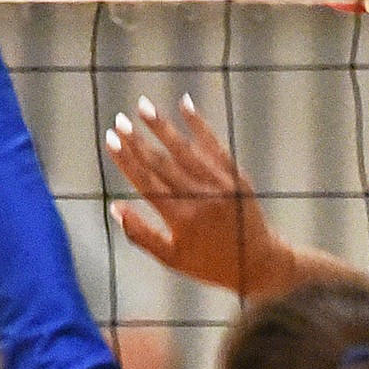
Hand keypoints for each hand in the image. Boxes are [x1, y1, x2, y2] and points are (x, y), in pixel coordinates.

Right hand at [106, 97, 295, 295]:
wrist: (258, 263)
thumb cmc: (209, 264)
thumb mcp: (172, 259)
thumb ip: (141, 234)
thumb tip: (115, 207)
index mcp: (181, 220)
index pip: (147, 184)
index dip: (127, 160)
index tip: (111, 140)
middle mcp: (200, 199)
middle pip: (162, 164)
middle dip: (138, 141)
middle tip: (119, 121)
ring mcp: (220, 185)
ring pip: (185, 150)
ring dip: (162, 127)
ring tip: (143, 106)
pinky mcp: (236, 176)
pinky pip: (214, 146)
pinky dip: (199, 125)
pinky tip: (184, 104)